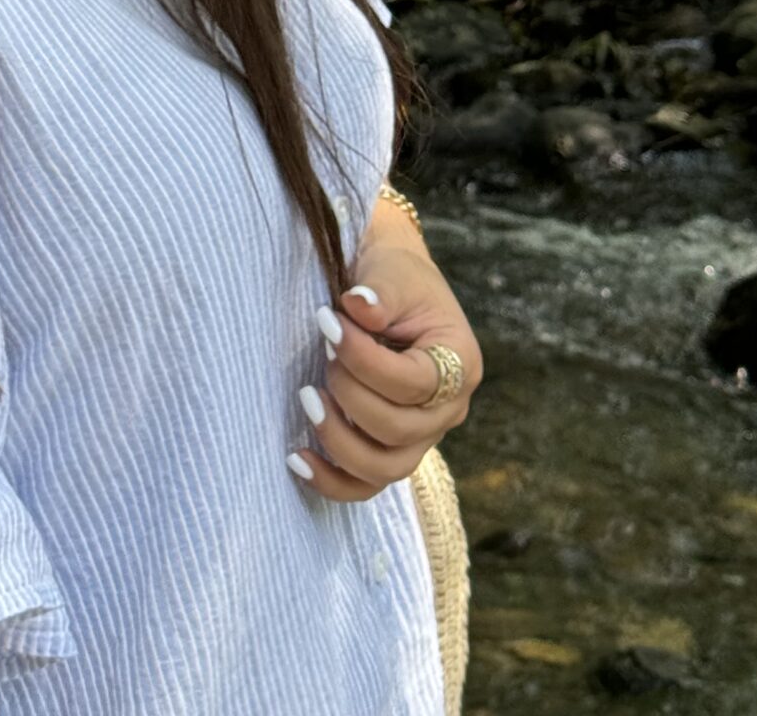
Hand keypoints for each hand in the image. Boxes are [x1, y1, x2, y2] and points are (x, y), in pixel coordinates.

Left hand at [287, 221, 481, 500]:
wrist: (391, 283)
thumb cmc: (395, 275)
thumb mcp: (392, 272)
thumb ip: (380, 292)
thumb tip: (359, 307)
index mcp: (459, 364)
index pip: (414, 383)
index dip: (365, 360)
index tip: (326, 321)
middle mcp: (448, 410)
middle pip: (399, 431)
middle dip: (350, 393)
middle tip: (321, 350)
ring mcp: (422, 436)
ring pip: (384, 468)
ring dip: (338, 438)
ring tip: (306, 397)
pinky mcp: (391, 448)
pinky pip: (366, 484)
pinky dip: (332, 480)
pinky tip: (297, 460)